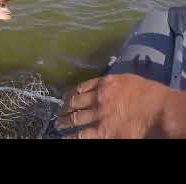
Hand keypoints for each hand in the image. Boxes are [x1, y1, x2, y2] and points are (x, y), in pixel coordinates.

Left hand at [55, 74, 170, 138]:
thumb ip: (112, 82)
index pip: (81, 87)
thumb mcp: (127, 80)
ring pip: (75, 117)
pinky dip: (71, 136)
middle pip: (74, 102)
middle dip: (64, 106)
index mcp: (104, 83)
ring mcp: (99, 115)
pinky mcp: (104, 131)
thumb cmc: (150, 94)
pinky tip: (65, 136)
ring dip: (64, 121)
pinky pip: (83, 134)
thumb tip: (103, 85)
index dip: (71, 93)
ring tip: (58, 123)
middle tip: (58, 110)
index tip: (67, 96)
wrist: (159, 109)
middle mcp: (97, 97)